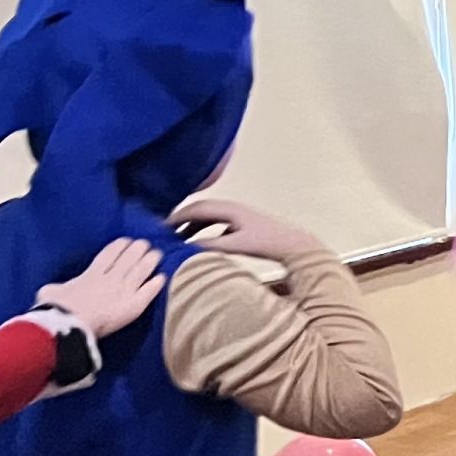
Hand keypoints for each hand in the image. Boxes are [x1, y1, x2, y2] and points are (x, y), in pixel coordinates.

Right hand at [37, 238, 164, 337]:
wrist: (68, 324)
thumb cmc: (55, 309)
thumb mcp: (49, 292)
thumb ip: (55, 288)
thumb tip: (51, 290)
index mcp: (90, 274)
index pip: (108, 255)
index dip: (119, 247)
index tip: (126, 241)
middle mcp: (110, 279)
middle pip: (128, 260)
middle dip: (137, 250)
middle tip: (145, 243)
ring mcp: (124, 291)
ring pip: (140, 272)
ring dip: (149, 261)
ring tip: (157, 253)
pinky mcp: (134, 306)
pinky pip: (148, 292)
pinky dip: (155, 284)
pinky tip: (162, 277)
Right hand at [170, 196, 324, 263]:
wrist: (295, 243)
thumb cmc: (268, 242)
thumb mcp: (237, 245)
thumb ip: (213, 246)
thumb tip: (188, 248)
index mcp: (229, 209)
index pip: (196, 208)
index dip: (177, 216)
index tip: (160, 227)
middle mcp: (232, 208)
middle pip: (200, 210)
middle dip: (182, 219)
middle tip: (164, 231)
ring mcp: (238, 215)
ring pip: (208, 217)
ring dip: (193, 226)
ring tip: (177, 239)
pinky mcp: (243, 224)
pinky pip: (217, 224)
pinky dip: (204, 231)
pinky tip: (199, 244)